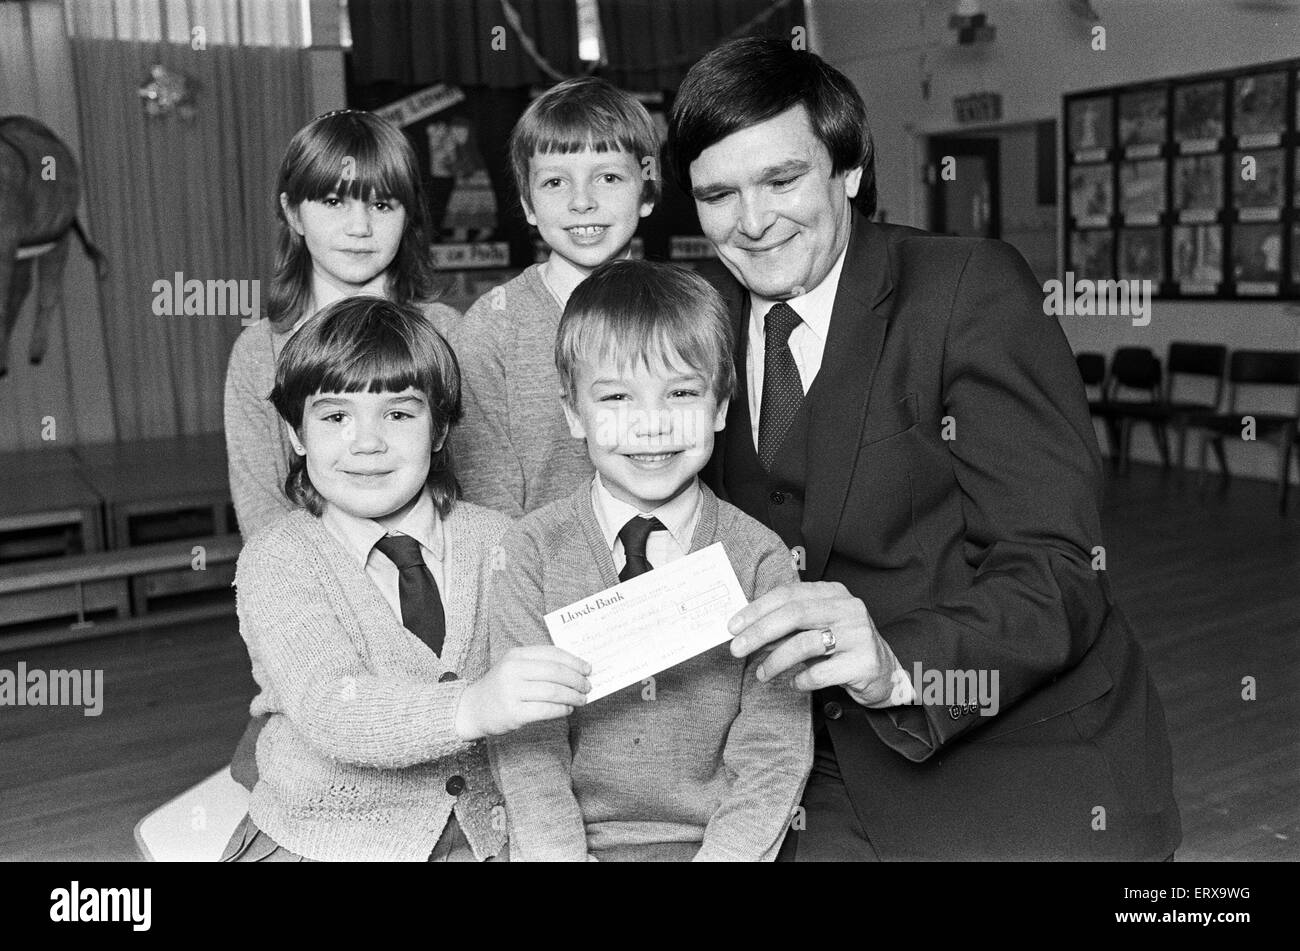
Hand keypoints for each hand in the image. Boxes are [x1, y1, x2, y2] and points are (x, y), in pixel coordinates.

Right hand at [455, 646, 591, 740]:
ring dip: (573, 696)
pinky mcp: (513, 713)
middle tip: (587, 686)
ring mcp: (512, 692)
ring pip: (553, 691)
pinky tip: (567, 709)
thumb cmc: (501, 687)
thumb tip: (576, 669)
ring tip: (582, 699)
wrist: (473, 708)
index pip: (552, 653)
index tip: (588, 668)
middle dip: (577, 680)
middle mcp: (513, 670)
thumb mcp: (515, 667)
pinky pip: (546, 710)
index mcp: (516, 655)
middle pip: (555, 672)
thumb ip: (540, 665)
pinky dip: (561, 709)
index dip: (574, 661)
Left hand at [728, 581, 895, 703]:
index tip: (733, 626)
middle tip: (737, 649)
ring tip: (762, 674)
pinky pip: (822, 672)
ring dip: (776, 661)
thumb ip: (787, 626)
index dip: (757, 609)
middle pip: (795, 614)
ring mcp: (859, 634)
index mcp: (833, 593)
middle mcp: (848, 608)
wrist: (884, 674)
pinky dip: (801, 680)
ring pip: (806, 643)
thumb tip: (745, 631)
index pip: (789, 593)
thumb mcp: (815, 629)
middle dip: (760, 631)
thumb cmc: (841, 648)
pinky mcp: (865, 662)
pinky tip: (795, 683)